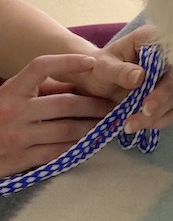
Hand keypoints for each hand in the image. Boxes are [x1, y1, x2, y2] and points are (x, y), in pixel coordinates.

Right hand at [0, 54, 113, 177]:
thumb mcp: (11, 96)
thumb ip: (41, 90)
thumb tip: (78, 86)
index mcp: (11, 89)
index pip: (41, 66)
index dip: (68, 61)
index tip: (92, 62)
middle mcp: (14, 110)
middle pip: (65, 103)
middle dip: (94, 104)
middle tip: (113, 105)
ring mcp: (18, 136)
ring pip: (67, 129)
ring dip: (92, 126)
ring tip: (108, 124)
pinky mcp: (21, 159)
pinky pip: (58, 151)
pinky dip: (77, 146)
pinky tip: (91, 143)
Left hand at [67, 25, 172, 135]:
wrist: (94, 82)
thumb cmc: (97, 69)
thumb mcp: (103, 67)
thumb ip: (120, 71)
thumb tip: (140, 77)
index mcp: (152, 40)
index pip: (171, 52)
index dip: (167, 70)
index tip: (151, 88)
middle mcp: (166, 58)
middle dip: (161, 98)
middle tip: (145, 111)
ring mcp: (168, 78)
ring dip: (157, 115)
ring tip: (131, 125)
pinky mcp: (168, 97)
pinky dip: (160, 121)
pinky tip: (140, 126)